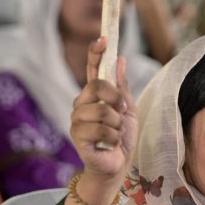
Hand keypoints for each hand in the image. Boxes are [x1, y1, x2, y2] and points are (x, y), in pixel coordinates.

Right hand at [70, 37, 138, 183]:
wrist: (117, 166)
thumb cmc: (121, 138)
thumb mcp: (128, 110)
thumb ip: (122, 87)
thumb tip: (120, 60)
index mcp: (94, 95)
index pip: (92, 69)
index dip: (96, 53)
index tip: (103, 39)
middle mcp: (81, 104)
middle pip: (97, 86)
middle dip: (115, 98)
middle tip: (121, 112)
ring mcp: (77, 120)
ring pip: (102, 110)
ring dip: (117, 124)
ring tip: (115, 134)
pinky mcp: (77, 136)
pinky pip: (100, 129)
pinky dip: (113, 137)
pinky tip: (110, 144)